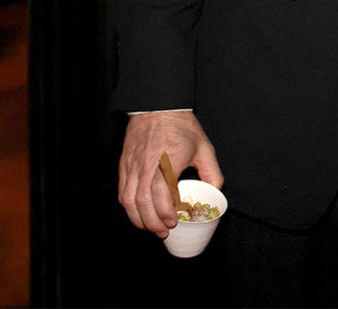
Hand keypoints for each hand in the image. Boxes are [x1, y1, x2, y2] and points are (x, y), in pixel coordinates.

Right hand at [118, 110, 221, 237]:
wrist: (158, 106)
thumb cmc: (181, 126)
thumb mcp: (204, 147)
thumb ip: (211, 171)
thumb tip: (214, 192)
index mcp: (168, 160)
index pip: (162, 194)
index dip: (166, 213)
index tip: (174, 221)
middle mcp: (147, 164)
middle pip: (143, 202)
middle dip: (153, 222)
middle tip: (164, 231)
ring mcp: (133, 165)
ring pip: (129, 200)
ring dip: (139, 219)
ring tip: (151, 227)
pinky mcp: (124, 165)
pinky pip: (122, 192)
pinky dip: (129, 207)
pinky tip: (138, 213)